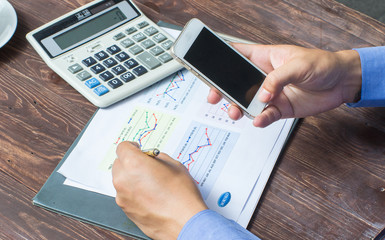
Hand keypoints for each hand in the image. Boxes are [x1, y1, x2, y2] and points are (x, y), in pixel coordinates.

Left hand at [112, 142, 207, 239]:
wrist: (184, 222)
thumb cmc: (181, 195)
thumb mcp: (174, 165)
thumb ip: (158, 158)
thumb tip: (152, 159)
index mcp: (134, 164)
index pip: (123, 147)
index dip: (132, 147)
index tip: (138, 149)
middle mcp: (123, 180)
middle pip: (119, 163)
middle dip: (130, 162)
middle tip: (146, 165)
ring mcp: (122, 196)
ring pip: (121, 180)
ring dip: (131, 177)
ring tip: (150, 182)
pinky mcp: (125, 210)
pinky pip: (125, 194)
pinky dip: (133, 191)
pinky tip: (149, 194)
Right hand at [208, 44, 361, 126]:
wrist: (342, 83)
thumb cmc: (322, 64)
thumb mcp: (298, 65)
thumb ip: (277, 79)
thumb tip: (262, 94)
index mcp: (265, 58)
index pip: (237, 55)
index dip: (221, 59)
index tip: (207, 67)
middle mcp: (264, 77)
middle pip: (236, 83)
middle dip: (223, 90)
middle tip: (214, 97)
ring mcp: (270, 94)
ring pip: (246, 102)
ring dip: (238, 108)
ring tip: (235, 112)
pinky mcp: (280, 108)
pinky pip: (265, 116)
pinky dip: (260, 119)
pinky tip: (257, 120)